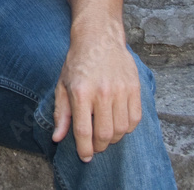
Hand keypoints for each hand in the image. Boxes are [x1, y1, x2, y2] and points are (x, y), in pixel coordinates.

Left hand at [52, 25, 141, 161]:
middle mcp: (102, 92)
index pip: (83, 131)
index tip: (85, 157)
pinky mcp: (135, 87)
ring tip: (105, 134)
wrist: (98, 37)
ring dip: (113, 138)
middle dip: (99, 146)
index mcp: (81, 92)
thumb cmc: (78, 62)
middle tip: (95, 146)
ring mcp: (121, 89)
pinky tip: (118, 123)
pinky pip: (135, 118)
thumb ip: (61, 113)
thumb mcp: (62, 85)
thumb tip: (58, 138)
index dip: (84, 149)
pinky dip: (128, 127)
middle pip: (104, 134)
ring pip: (121, 129)